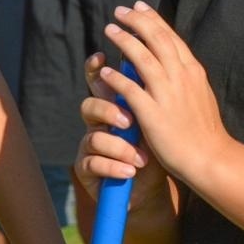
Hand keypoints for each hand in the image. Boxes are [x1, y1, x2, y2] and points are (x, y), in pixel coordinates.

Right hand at [74, 52, 168, 205]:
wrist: (153, 185)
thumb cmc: (156, 147)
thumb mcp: (156, 118)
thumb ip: (150, 93)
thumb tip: (156, 57)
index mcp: (114, 105)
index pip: (99, 82)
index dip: (95, 68)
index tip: (101, 57)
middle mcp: (98, 122)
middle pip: (90, 105)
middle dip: (108, 111)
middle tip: (129, 122)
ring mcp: (89, 145)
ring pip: (93, 137)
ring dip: (118, 148)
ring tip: (139, 158)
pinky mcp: (87, 169)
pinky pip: (93, 163)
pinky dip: (114, 168)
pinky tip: (130, 172)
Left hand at [98, 2, 230, 183]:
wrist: (210, 157)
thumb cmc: (205, 130)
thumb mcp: (201, 93)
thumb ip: (186, 76)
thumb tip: (173, 61)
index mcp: (192, 71)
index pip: (170, 36)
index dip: (153, 19)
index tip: (139, 6)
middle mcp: (181, 76)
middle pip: (156, 39)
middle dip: (136, 21)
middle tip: (119, 11)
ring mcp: (167, 94)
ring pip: (142, 58)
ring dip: (124, 41)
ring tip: (109, 30)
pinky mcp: (153, 114)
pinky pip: (131, 90)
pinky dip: (117, 78)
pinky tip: (106, 71)